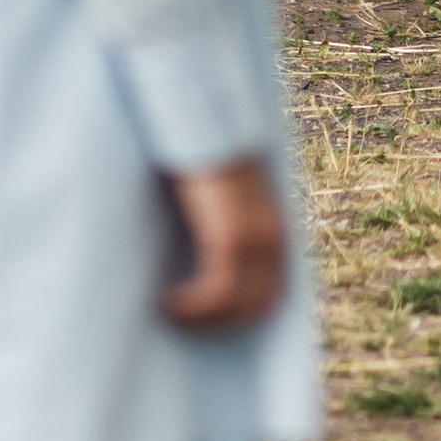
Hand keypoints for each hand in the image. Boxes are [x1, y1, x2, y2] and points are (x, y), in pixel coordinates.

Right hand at [162, 156, 288, 331]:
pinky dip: (192, 310)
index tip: (207, 320)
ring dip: (203, 322)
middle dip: (222, 326)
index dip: (242, 313)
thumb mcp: (218, 195)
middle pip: (262, 307)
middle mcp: (272, 234)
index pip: (275, 292)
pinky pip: (219, 293)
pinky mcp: (230, 235)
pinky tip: (166, 302)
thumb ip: (221, 223)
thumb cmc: (197, 151)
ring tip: (170, 313)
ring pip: (240, 306)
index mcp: (273, 226)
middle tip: (185, 322)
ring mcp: (254, 236)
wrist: (196, 114)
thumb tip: (200, 255)